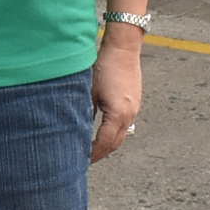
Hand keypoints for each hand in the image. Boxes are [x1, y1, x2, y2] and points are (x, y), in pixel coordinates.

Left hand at [89, 34, 142, 162]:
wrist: (123, 48)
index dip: (92, 154)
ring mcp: (134, 109)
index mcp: (117, 114)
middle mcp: (129, 115)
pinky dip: (113, 132)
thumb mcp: (88, 91)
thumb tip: (75, 130)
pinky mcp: (134, 103)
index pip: (104, 143)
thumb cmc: (104, 66)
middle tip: (85, 160)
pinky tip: (102, 132)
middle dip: (101, 153)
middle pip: (115, 143)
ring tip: (92, 150)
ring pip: (122, 135)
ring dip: (108, 144)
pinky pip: (124, 125)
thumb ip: (84, 113)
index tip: (81, 161)